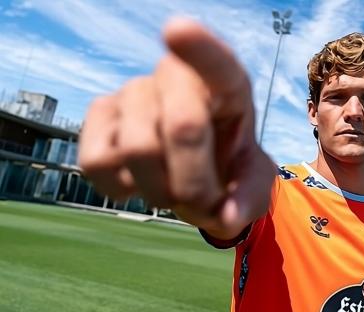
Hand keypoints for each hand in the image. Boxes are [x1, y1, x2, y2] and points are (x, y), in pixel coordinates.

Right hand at [78, 18, 275, 238]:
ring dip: (160, 192)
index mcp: (227, 84)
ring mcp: (134, 91)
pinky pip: (97, 161)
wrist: (200, 172)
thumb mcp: (254, 183)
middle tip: (205, 204)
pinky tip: (140, 181)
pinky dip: (121, 189)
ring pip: (138, 149)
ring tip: (174, 194)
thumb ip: (249, 199)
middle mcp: (177, 76)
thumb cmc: (231, 167)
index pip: (217, 61)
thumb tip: (224, 217)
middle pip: (183, 127)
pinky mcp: (100, 115)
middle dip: (196, 184)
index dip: (198, 47)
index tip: (176, 30)